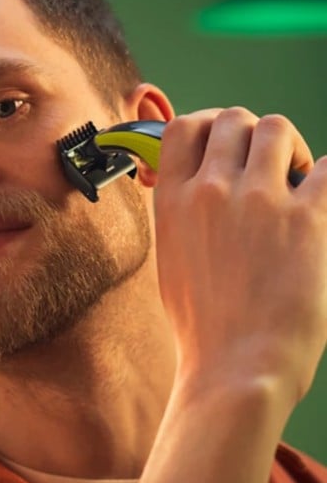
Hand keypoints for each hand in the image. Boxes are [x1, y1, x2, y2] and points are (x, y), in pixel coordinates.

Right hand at [155, 107, 326, 412]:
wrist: (235, 364)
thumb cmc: (202, 324)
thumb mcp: (170, 262)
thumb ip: (179, 217)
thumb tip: (195, 191)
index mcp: (172, 203)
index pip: (180, 127)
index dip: (203, 126)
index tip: (218, 142)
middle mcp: (211, 191)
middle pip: (232, 118)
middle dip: (249, 134)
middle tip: (262, 164)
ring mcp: (259, 201)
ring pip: (276, 128)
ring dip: (288, 147)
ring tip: (295, 178)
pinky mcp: (307, 218)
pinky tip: (321, 197)